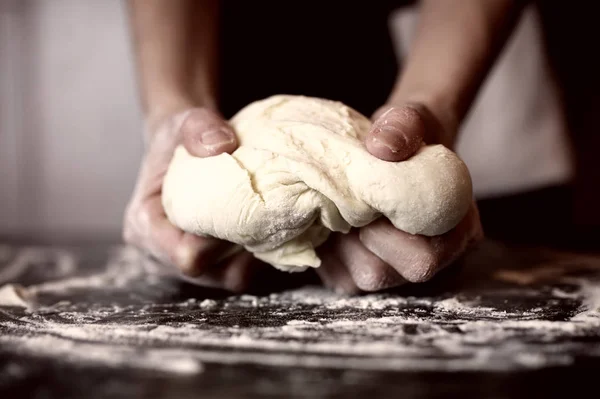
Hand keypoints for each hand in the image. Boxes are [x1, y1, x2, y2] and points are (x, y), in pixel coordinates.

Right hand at [123, 107, 263, 291]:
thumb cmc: (179, 136)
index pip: (184, 255)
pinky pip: (241, 273)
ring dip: (253, 256)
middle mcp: (161, 254)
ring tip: (270, 223)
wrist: (185, 146)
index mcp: (143, 225)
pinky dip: (259, 256)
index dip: (216, 244)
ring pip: (230, 277)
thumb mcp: (185, 121)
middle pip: (210, 272)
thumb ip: (197, 128)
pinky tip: (271, 229)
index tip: (241, 214)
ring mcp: (188, 263)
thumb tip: (222, 145)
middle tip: (262, 216)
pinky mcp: (212, 264)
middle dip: (238, 249)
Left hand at [316, 104, 482, 293]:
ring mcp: (396, 274)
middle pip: (384, 274)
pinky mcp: (362, 277)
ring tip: (338, 209)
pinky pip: (338, 278)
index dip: (389, 233)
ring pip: (357, 280)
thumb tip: (382, 146)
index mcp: (457, 233)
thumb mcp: (411, 118)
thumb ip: (405, 125)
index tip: (372, 198)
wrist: (388, 151)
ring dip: (339, 244)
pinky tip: (330, 222)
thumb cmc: (407, 137)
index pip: (425, 257)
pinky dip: (327, 251)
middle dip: (356, 237)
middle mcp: (431, 263)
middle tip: (349, 203)